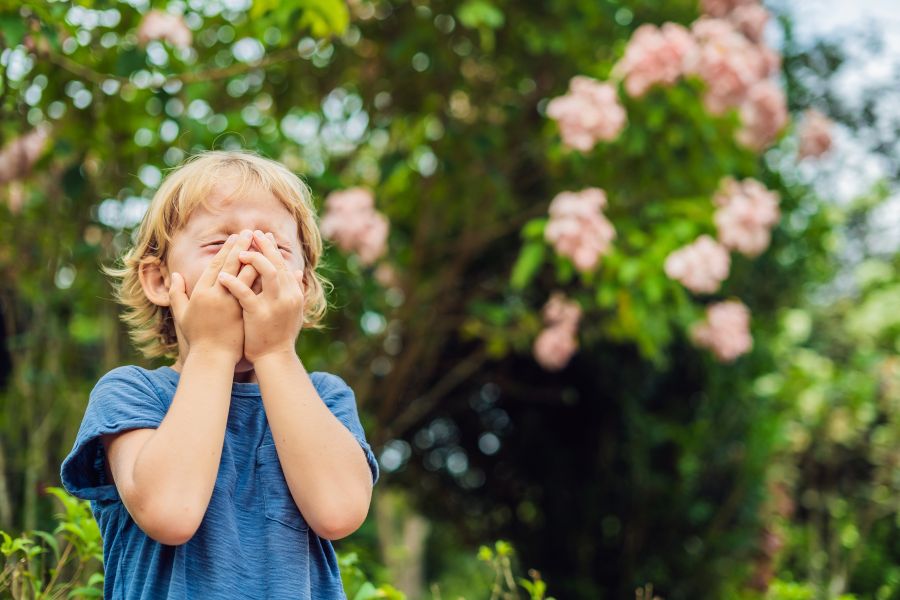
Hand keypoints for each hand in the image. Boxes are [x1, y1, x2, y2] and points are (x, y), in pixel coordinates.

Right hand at [168, 231, 253, 363]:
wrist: (213, 358)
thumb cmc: (197, 337)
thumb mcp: (182, 314)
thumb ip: (177, 293)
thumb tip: (174, 274)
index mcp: (201, 293)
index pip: (216, 266)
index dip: (225, 251)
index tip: (233, 238)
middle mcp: (216, 296)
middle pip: (231, 266)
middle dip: (241, 247)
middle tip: (249, 232)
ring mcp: (232, 304)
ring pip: (245, 276)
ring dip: (254, 258)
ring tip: (261, 245)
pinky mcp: (244, 312)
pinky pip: (255, 291)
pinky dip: (262, 278)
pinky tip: (271, 267)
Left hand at [217, 229, 305, 363]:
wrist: (275, 358)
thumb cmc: (281, 335)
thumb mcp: (293, 311)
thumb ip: (295, 290)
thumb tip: (297, 271)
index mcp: (293, 293)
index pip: (283, 264)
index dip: (272, 248)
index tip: (262, 235)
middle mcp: (287, 295)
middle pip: (276, 263)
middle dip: (263, 246)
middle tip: (250, 233)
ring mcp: (274, 304)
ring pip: (266, 273)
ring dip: (252, 259)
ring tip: (238, 251)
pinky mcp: (258, 314)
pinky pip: (245, 293)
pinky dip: (234, 283)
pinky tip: (222, 276)